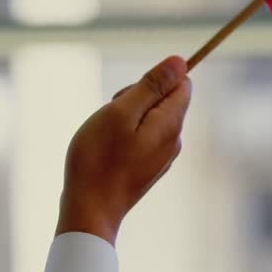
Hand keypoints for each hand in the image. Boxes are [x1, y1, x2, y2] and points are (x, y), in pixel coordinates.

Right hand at [55, 55, 190, 244]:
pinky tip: (107, 151)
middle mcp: (173, 140)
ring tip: (106, 137)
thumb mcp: (121, 112)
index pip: (182, 83)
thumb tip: (180, 61)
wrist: (89, 210)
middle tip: (111, 118)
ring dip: (126, 118)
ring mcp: (162, 156)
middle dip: (135, 98)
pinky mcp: (148, 167)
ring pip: (149, 118)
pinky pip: (140, 137)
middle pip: (164, 100)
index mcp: (170, 124)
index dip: (154, 80)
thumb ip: (152, 86)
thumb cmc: (99, 160)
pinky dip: (123, 136)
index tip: (127, 96)